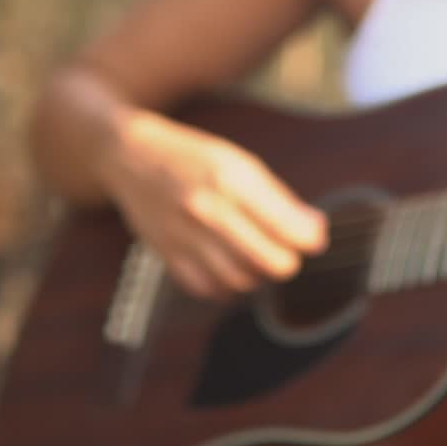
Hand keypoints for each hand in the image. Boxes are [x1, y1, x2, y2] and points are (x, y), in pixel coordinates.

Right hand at [98, 111, 327, 299]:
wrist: (131, 157)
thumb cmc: (192, 157)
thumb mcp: (239, 163)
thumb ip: (278, 199)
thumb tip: (315, 230)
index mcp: (232, 179)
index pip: (288, 229)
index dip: (310, 239)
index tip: (313, 237)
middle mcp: (208, 210)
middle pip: (270, 262)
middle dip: (287, 260)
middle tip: (287, 249)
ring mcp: (185, 236)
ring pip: (241, 281)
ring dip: (257, 274)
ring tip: (257, 256)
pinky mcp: (168, 256)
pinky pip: (209, 288)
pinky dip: (226, 285)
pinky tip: (229, 265)